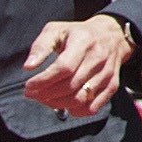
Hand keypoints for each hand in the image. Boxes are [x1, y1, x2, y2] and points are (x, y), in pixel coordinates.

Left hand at [22, 16, 141, 117]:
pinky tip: (64, 104)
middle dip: (46, 94)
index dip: (44, 81)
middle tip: (32, 94)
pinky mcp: (112, 86)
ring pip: (80, 99)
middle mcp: (98, 58)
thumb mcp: (56, 30)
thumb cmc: (78, 33)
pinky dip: (75, 111)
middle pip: (70, 86)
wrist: (113, 35)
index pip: (64, 68)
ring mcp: (107, 74)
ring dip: (57, 104)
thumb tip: (28, 67)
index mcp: (83, 42)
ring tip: (45, 99)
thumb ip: (40, 46)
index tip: (29, 86)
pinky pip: (92, 108)